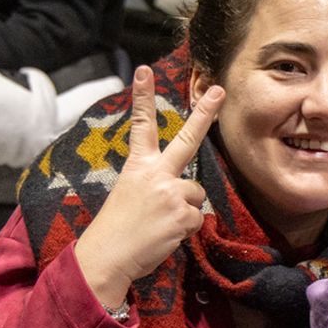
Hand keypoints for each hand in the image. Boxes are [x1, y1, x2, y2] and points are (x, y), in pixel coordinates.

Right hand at [73, 66, 224, 310]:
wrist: (108, 257)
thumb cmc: (117, 229)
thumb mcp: (129, 195)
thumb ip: (157, 185)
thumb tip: (184, 193)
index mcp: (137, 167)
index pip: (141, 126)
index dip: (143, 98)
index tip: (144, 71)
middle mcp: (156, 174)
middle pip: (187, 139)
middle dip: (205, 113)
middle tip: (219, 90)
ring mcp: (171, 193)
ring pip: (196, 194)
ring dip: (185, 210)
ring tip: (160, 223)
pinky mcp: (182, 214)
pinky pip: (196, 219)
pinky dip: (185, 229)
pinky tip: (165, 235)